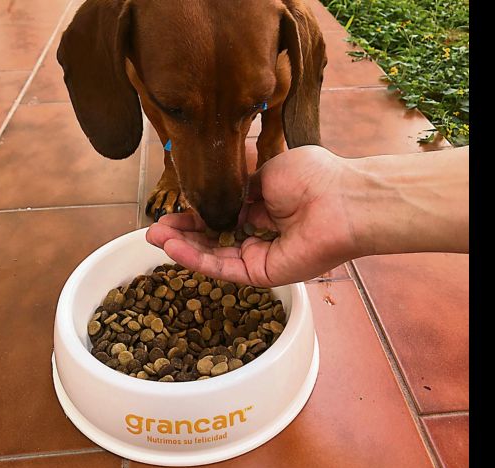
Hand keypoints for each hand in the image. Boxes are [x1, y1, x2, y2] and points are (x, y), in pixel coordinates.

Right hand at [146, 145, 355, 285]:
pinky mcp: (263, 273)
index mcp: (263, 204)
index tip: (170, 209)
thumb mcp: (266, 166)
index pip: (221, 212)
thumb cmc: (313, 177)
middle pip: (212, 237)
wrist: (341, 201)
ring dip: (183, 248)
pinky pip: (224, 268)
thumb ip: (238, 177)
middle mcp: (260, 232)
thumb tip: (215, 177)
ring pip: (214, 255)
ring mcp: (261, 255)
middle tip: (154, 230)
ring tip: (154, 239)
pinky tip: (173, 248)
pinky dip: (197, 259)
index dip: (194, 212)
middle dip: (182, 233)